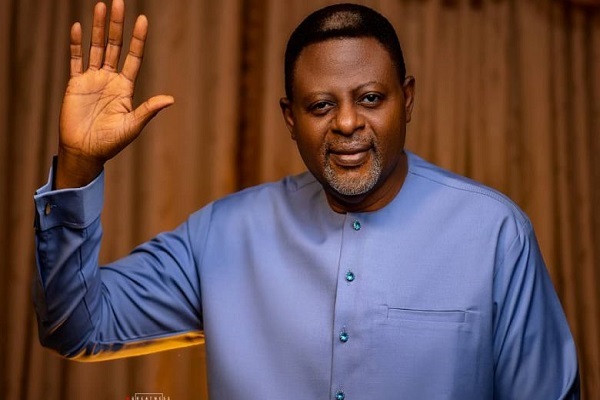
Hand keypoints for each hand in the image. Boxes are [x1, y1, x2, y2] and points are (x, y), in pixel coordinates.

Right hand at [56, 0, 173, 188]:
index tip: (142, 20)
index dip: (137, 39)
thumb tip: (171, 99)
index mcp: (125, 87)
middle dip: (117, 26)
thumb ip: (149, 110)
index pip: (133, 57)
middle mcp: (110, 79)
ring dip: (98, 28)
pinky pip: (76, 60)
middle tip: (119, 3)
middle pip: (115, 46)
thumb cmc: (111, 142)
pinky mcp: (75, 84)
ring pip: (96, 47)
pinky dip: (76, 44)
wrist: (85, 151)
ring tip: (101, 6)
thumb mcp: (133, 125)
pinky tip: (77, 27)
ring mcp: (92, 79)